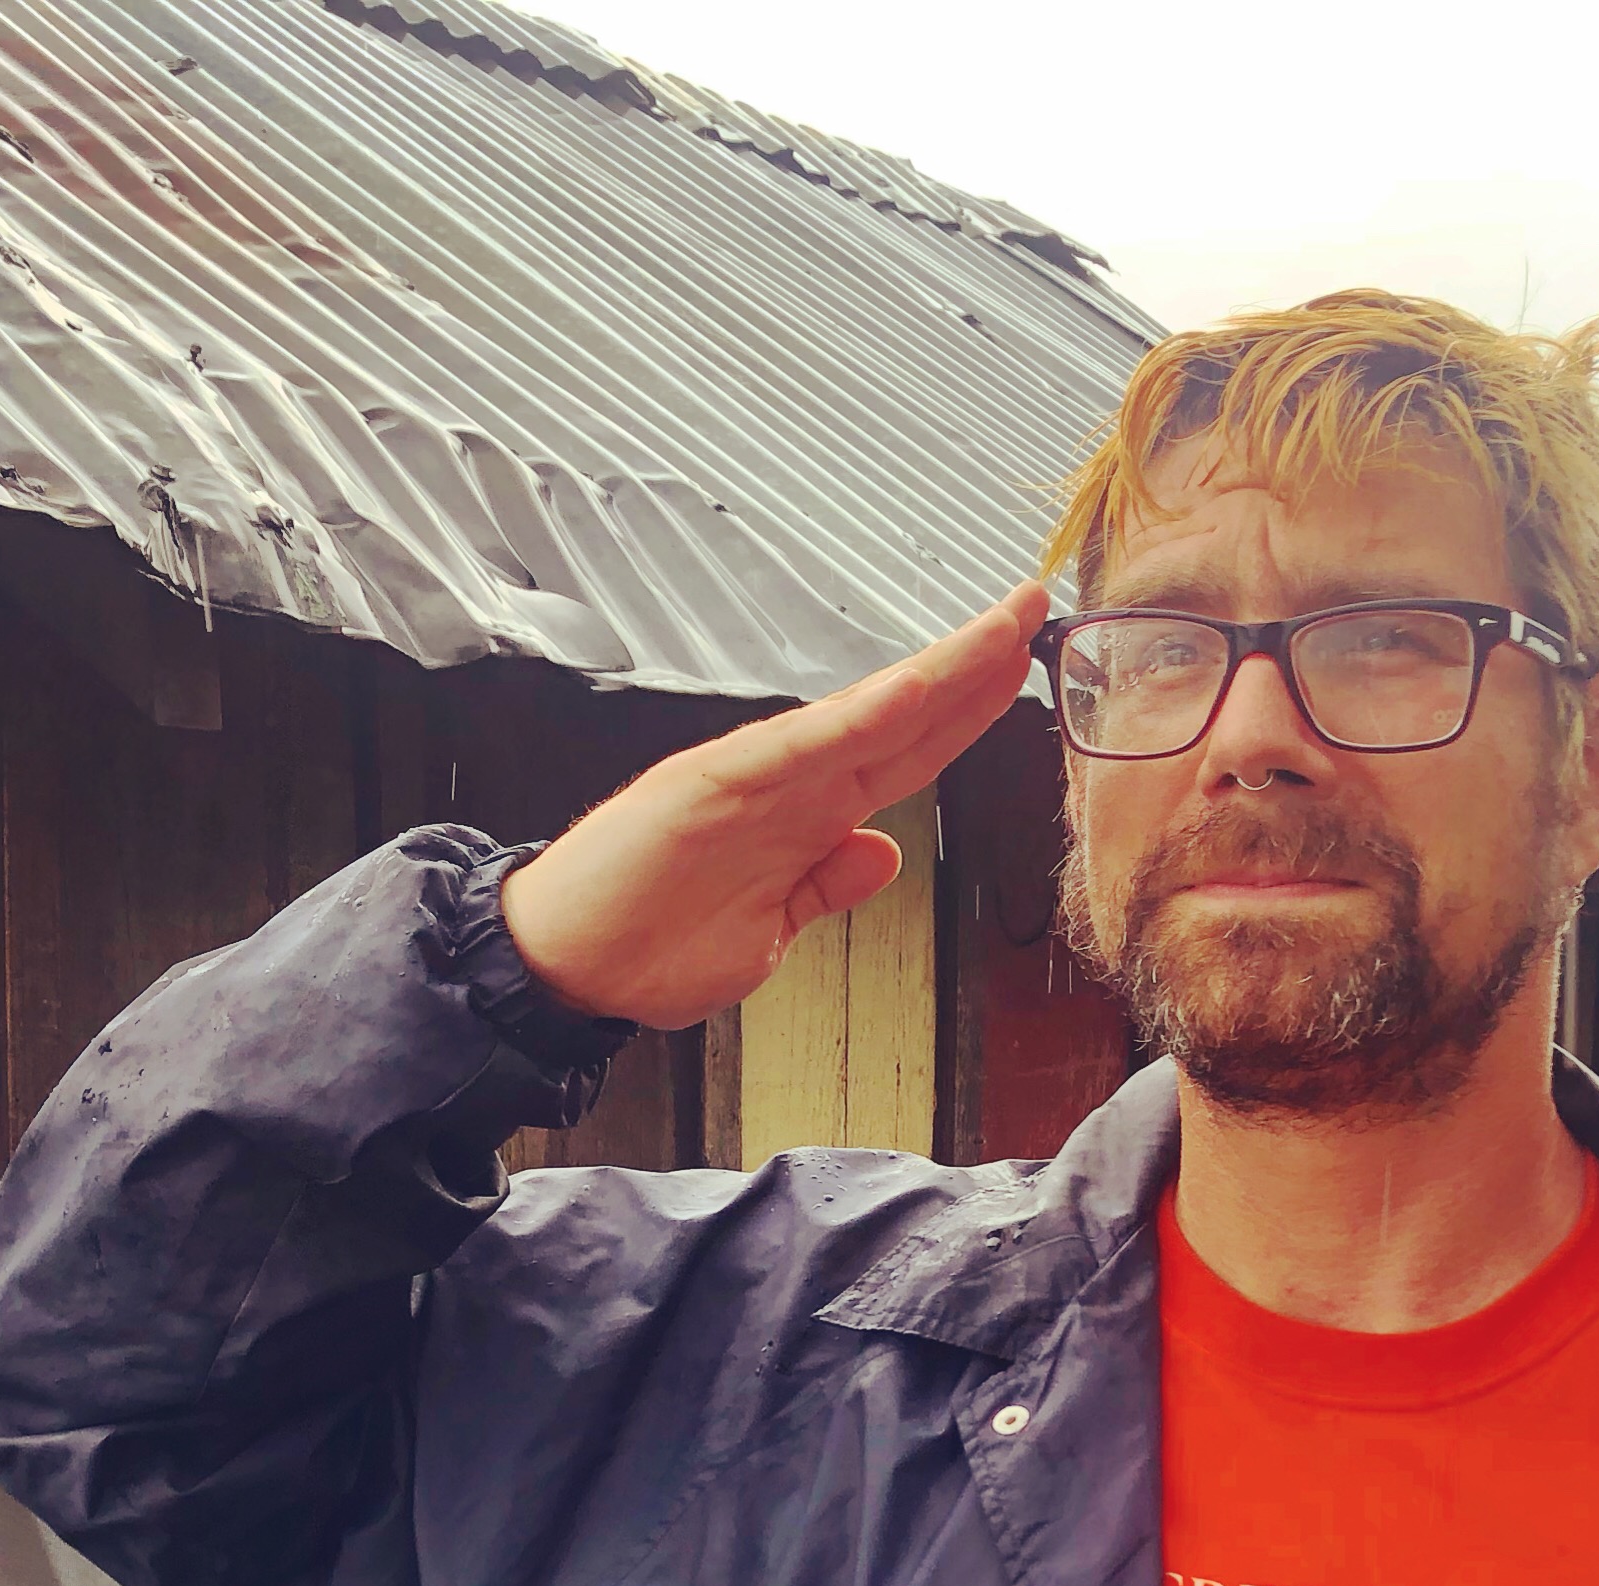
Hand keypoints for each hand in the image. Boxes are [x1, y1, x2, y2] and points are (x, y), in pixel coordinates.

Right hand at [499, 584, 1050, 1028]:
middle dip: (974, 665)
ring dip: (939, 672)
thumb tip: (882, 853)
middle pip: (903, 717)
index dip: (968, 711)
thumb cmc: (649, 946)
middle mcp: (789, 782)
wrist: (564, 966)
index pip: (905, 751)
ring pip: (867, 715)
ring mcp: (755, 777)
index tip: (1021, 669)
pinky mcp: (714, 784)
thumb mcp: (768, 934)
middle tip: (1034, 607)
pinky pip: (805, 745)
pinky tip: (915, 689)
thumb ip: (824, 888)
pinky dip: (862, 716)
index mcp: (805, 814)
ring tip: (1001, 628)